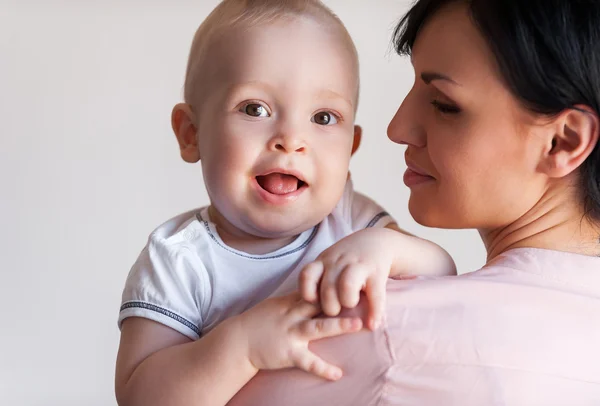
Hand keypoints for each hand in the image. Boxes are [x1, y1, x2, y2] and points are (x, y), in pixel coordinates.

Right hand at [234, 293, 362, 380]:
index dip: (335, 283)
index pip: (316, 288)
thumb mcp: (277, 304)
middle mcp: (293, 314)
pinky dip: (322, 368)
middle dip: (340, 298)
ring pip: (317, 327)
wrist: (238, 341)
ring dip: (338, 325)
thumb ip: (297, 298)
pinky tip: (337, 374)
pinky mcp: (288, 353)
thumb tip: (317, 290)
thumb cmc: (260, 321)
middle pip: (320, 303)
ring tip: (358, 325)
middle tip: (362, 293)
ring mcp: (291, 333)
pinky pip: (307, 361)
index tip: (354, 277)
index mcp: (291, 301)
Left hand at [299, 228, 398, 329]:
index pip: (307, 275)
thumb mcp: (328, 262)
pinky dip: (374, 313)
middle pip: (327, 288)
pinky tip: (372, 325)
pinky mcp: (377, 273)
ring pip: (346, 286)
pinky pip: (375, 295)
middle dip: (330, 306)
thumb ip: (318, 279)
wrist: (376, 241)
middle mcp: (339, 263)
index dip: (307, 292)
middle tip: (335, 311)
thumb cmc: (346, 259)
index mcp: (323, 262)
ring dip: (347, 302)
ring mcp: (358, 266)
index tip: (313, 301)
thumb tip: (304, 307)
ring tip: (351, 306)